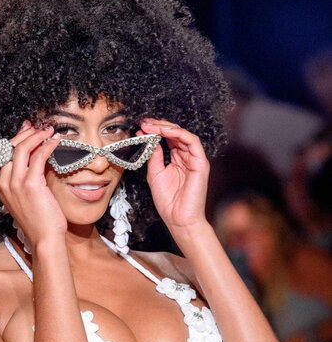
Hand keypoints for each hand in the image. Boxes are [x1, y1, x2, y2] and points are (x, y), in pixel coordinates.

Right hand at [0, 120, 66, 246]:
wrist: (43, 238)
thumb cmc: (39, 220)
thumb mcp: (26, 196)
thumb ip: (26, 178)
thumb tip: (37, 157)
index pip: (5, 153)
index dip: (18, 138)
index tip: (30, 130)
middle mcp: (4, 182)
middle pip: (11, 146)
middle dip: (27, 133)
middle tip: (41, 127)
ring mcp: (15, 183)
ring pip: (23, 148)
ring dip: (38, 135)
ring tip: (50, 131)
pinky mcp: (30, 184)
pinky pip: (38, 156)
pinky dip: (48, 145)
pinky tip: (56, 141)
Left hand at [140, 119, 209, 233]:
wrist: (178, 219)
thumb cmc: (168, 201)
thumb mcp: (154, 174)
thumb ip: (153, 156)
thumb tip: (149, 138)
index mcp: (176, 160)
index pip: (167, 139)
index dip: (154, 131)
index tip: (140, 127)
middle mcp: (186, 157)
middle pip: (174, 134)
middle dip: (158, 126)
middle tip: (144, 123)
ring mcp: (194, 159)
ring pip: (182, 134)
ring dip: (165, 127)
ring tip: (150, 126)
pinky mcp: (200, 163)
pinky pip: (192, 141)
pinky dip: (178, 133)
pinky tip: (164, 131)